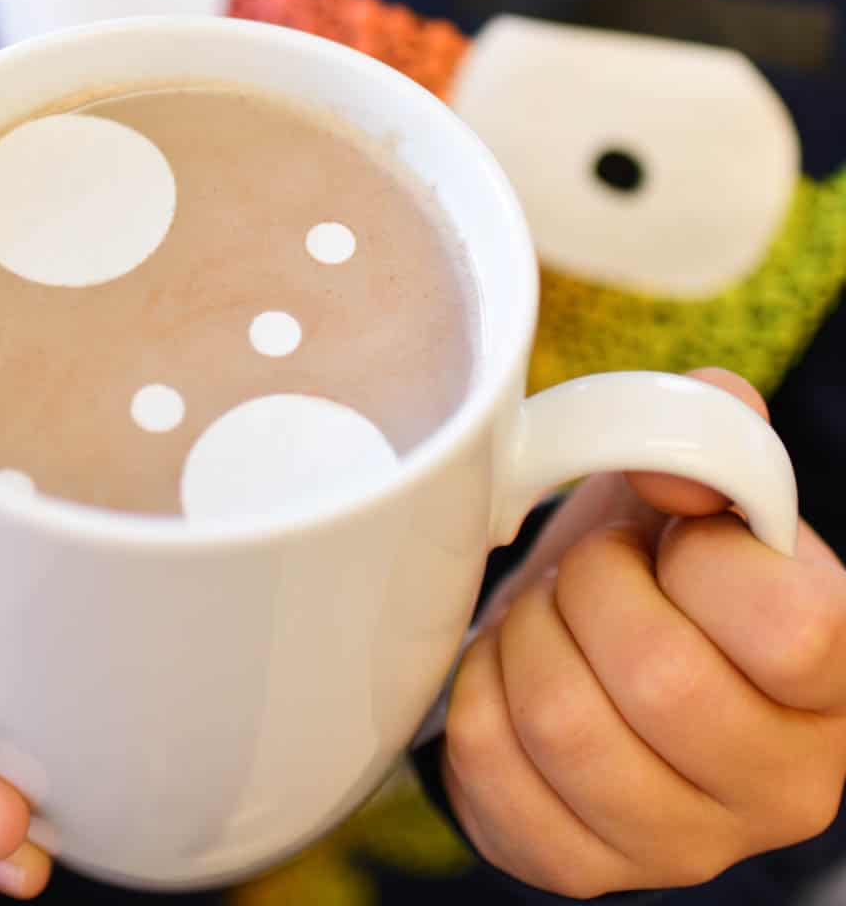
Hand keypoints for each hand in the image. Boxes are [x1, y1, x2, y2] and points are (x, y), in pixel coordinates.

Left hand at [441, 368, 845, 896]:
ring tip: (552, 618)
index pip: (790, 630)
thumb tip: (669, 473)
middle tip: (592, 572)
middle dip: (592, 586)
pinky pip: (492, 763)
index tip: (677, 541)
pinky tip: (514, 673)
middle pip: (659, 679)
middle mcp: (782, 785)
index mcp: (833, 679)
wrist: (597, 642)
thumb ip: (711, 428)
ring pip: (564, 724)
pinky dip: (478, 691)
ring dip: (530, 636)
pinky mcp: (577, 866)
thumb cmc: (662, 555)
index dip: (703, 559)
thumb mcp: (701, 473)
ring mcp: (682, 845)